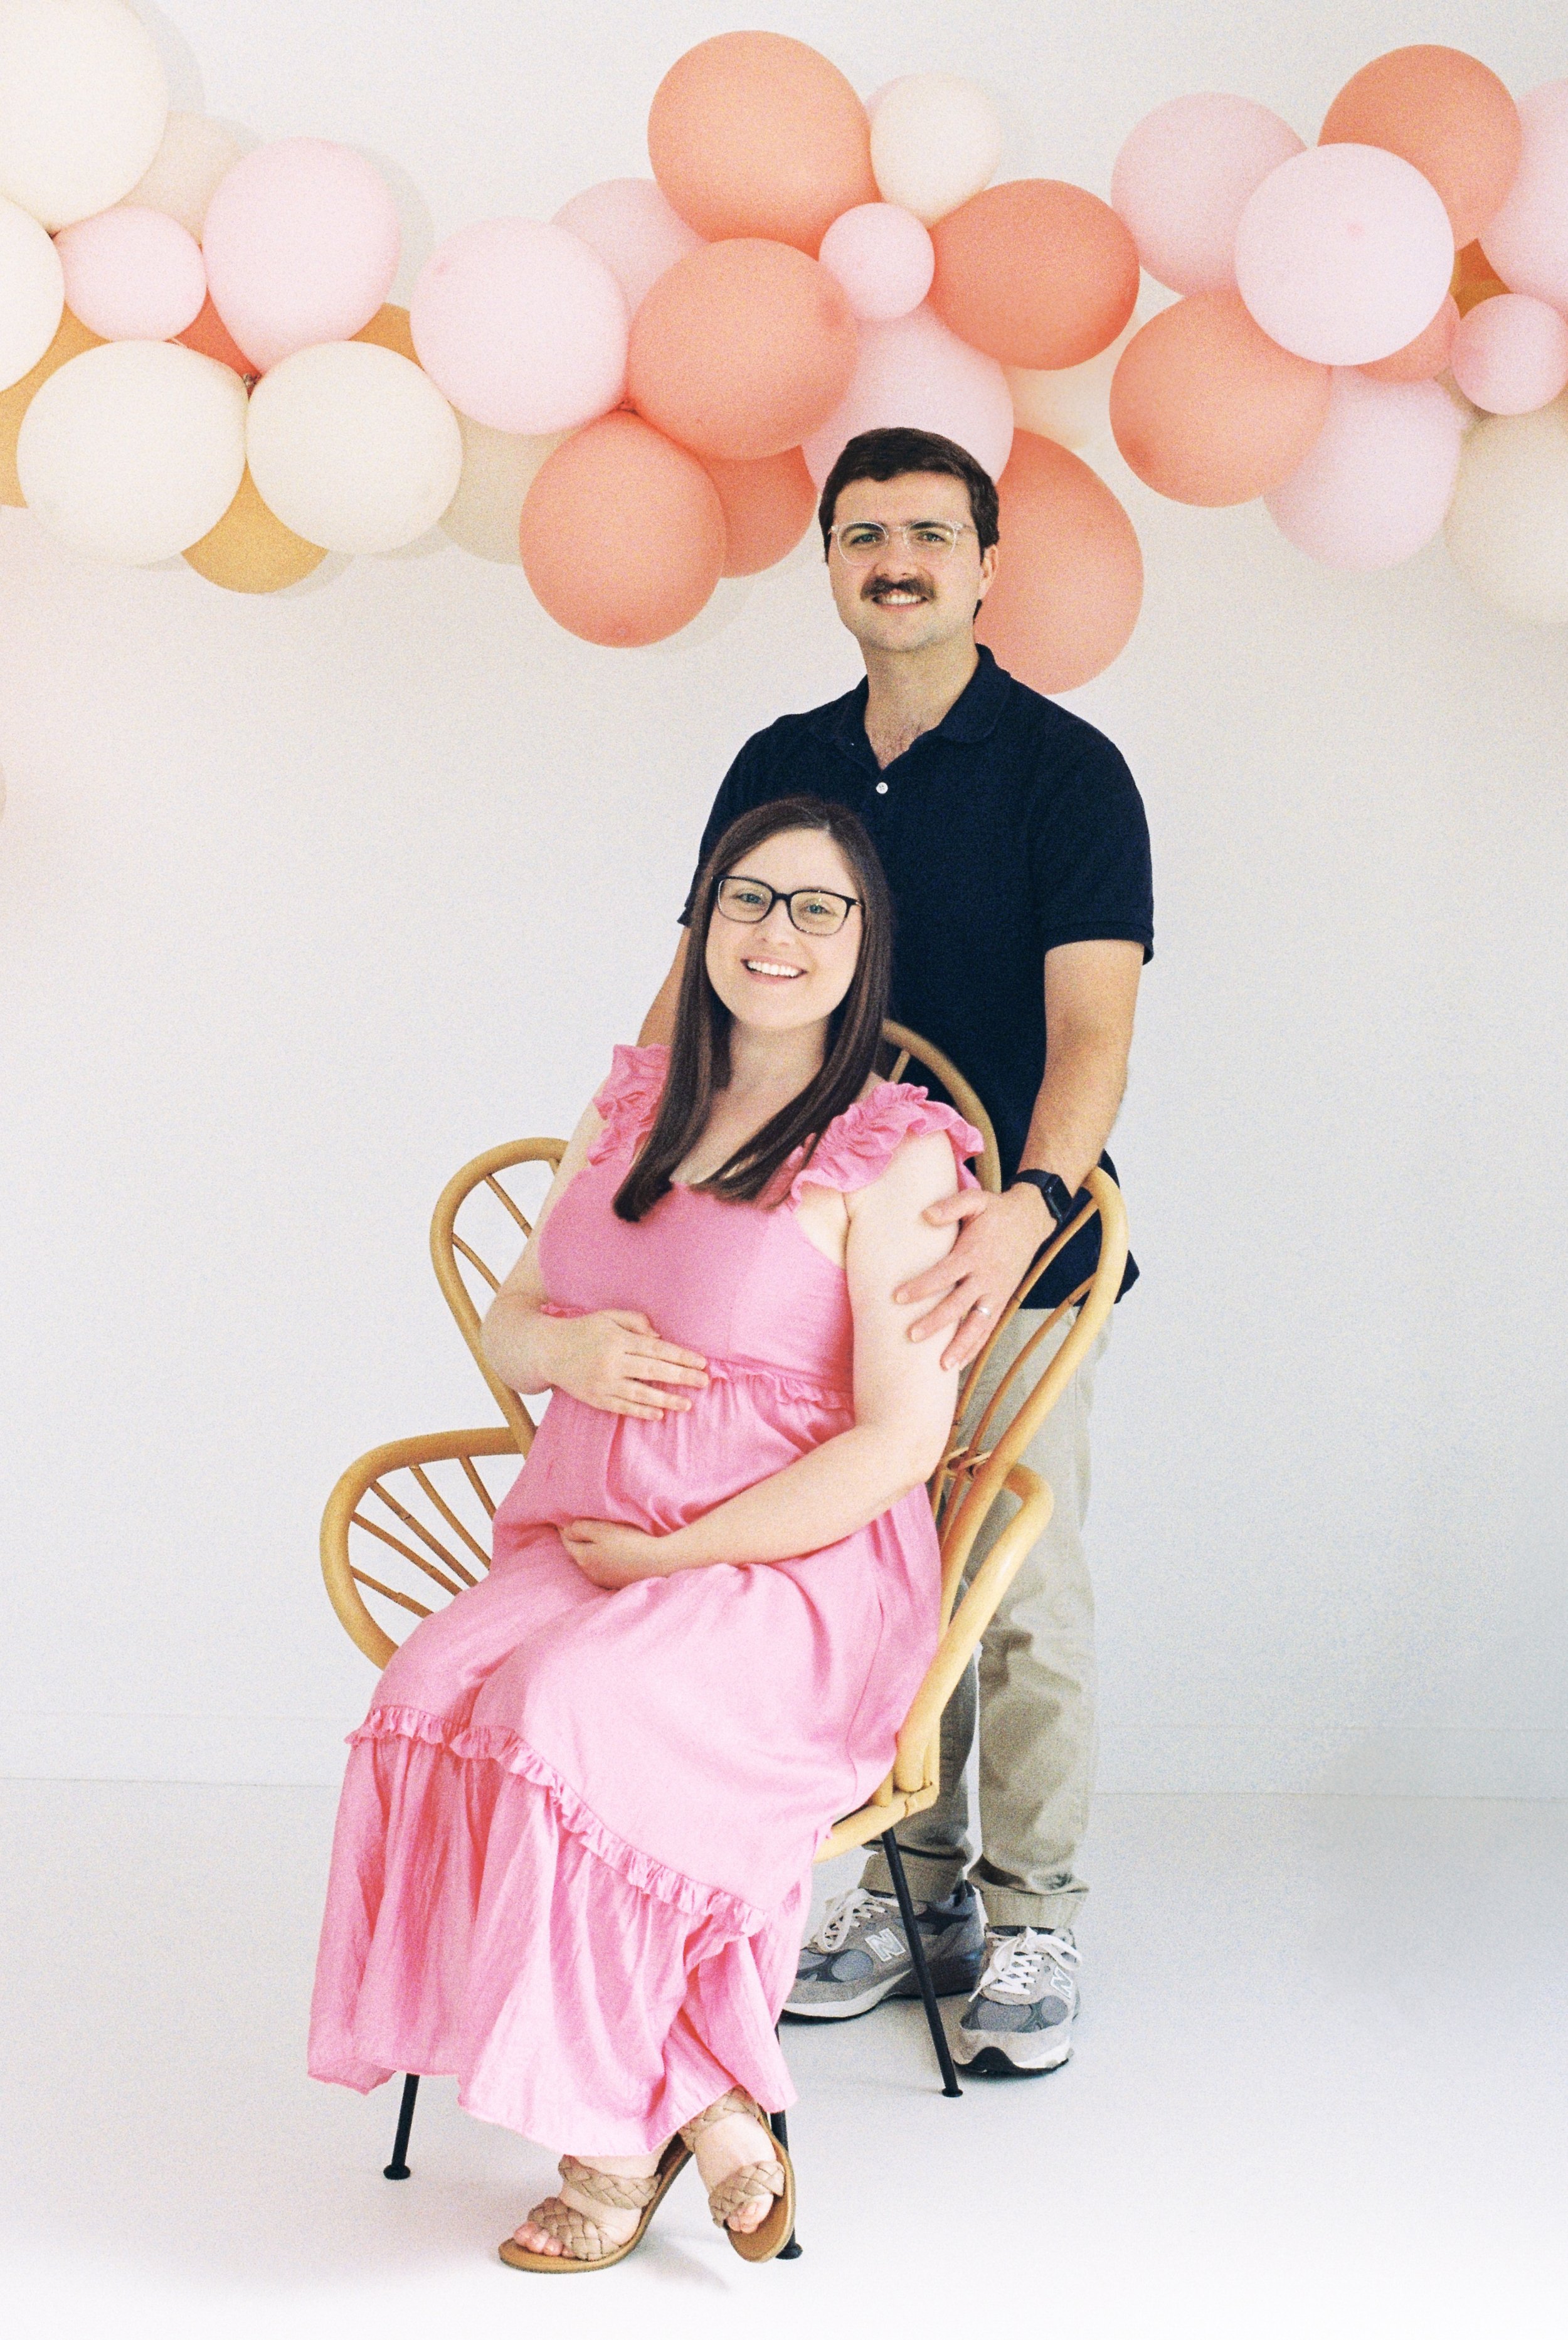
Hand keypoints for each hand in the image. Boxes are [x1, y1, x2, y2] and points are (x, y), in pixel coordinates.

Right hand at [548, 1310, 707, 1419]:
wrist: (547, 1350)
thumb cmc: (582, 1330)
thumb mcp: (607, 1316)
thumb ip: (635, 1321)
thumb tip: (659, 1337)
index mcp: (617, 1340)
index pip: (656, 1349)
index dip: (680, 1357)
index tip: (701, 1363)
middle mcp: (611, 1362)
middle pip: (653, 1371)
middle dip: (681, 1378)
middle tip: (704, 1383)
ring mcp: (603, 1383)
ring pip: (640, 1393)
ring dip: (666, 1399)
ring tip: (687, 1404)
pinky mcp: (595, 1398)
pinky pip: (622, 1407)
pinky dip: (641, 1411)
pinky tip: (659, 1414)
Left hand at [561, 1518, 679, 1588]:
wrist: (658, 1563)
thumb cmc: (629, 1542)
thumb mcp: (602, 1530)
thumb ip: (580, 1528)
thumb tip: (565, 1529)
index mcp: (583, 1558)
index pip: (566, 1541)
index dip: (564, 1528)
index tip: (564, 1517)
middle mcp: (590, 1573)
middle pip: (577, 1552)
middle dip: (576, 1539)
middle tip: (578, 1524)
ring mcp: (604, 1580)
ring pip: (590, 1561)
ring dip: (590, 1550)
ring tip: (595, 1537)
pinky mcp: (618, 1582)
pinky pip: (604, 1567)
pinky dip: (602, 1558)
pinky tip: (611, 1552)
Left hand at [895, 1185, 1049, 1371]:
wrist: (1030, 1220)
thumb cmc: (996, 1211)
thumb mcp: (976, 1200)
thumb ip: (951, 1206)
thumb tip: (925, 1214)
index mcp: (974, 1253)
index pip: (944, 1274)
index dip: (922, 1286)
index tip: (897, 1296)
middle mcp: (986, 1277)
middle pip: (959, 1305)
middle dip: (936, 1323)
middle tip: (911, 1336)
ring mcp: (996, 1292)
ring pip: (978, 1325)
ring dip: (961, 1346)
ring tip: (943, 1366)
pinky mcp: (1002, 1300)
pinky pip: (988, 1328)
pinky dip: (975, 1347)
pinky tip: (959, 1362)